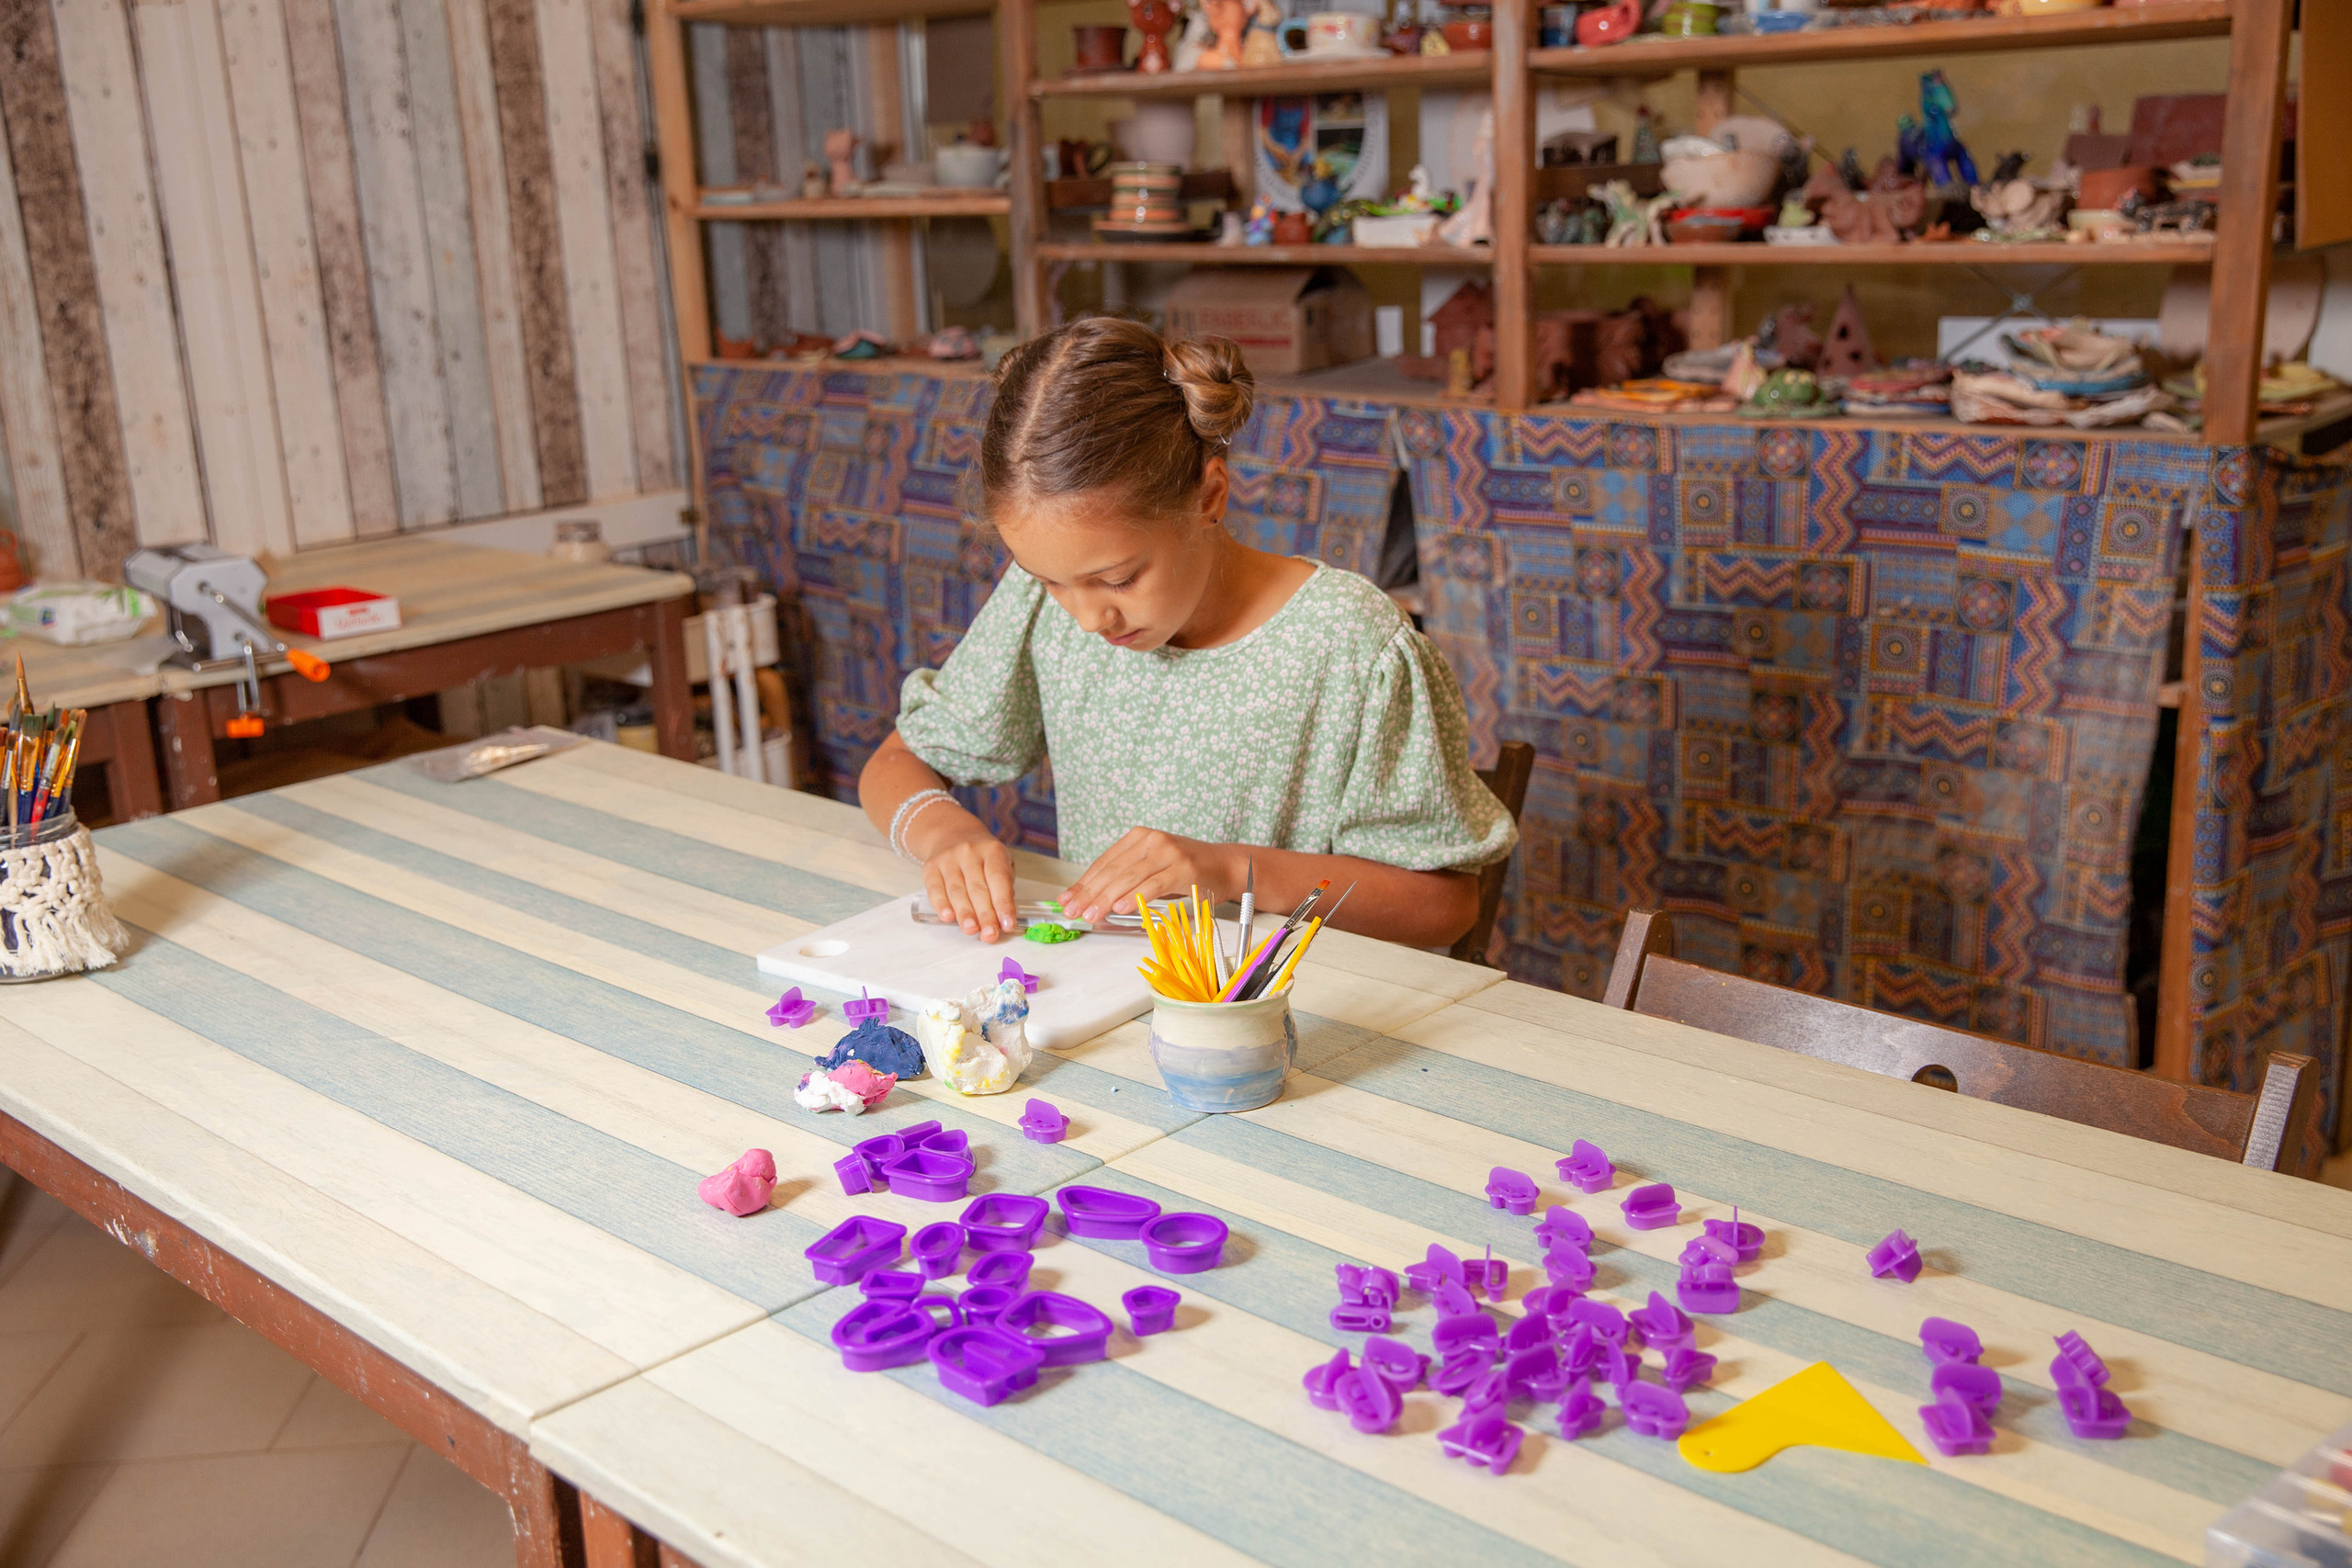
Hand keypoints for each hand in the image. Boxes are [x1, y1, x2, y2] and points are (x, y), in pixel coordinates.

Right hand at [919, 818, 1019, 940]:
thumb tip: (1003, 914)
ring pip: (957, 891)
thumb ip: (1003, 886)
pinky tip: (948, 918)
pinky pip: (935, 889)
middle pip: (978, 888)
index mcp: (992, 850)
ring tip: (971, 930)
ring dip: (965, 913)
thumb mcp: (1000, 862)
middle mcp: (969, 852)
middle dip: (985, 915)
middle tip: (990, 935)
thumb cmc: (981, 856)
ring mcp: (948, 859)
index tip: (1008, 924)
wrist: (952, 833)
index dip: (1004, 904)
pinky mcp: (931, 867)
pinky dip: (941, 904)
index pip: (999, 879)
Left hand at [1062, 828, 1237, 921]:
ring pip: (1129, 878)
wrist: (1226, 866)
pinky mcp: (1183, 867)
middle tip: (1073, 913)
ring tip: (1091, 914)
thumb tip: (1089, 899)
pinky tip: (1120, 908)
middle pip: (1113, 870)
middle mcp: (1151, 839)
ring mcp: (1168, 852)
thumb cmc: (1185, 871)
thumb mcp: (1152, 868)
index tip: (1066, 901)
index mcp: (1138, 837)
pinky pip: (1154, 884)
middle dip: (1089, 894)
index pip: (1104, 862)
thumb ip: (1125, 879)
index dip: (1083, 883)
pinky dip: (1135, 897)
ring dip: (1106, 899)